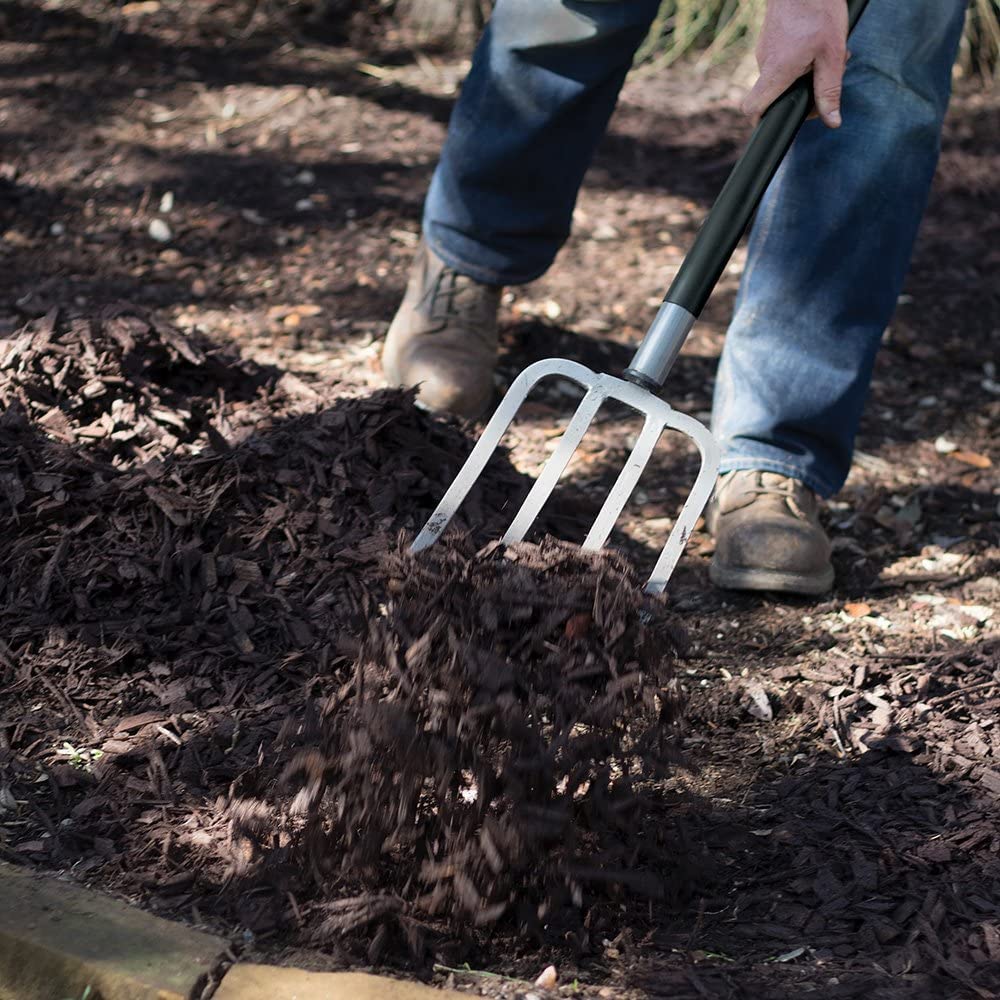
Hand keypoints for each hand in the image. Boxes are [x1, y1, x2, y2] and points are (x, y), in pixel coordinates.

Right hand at [742, 0, 849, 128]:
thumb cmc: (818, 10)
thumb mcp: (832, 54)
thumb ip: (829, 90)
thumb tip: (832, 121)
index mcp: (776, 72)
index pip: (753, 108)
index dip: (762, 120)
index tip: (781, 119)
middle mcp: (764, 64)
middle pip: (774, 94)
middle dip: (800, 93)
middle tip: (826, 78)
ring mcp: (763, 51)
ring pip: (781, 76)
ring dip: (803, 74)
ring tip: (825, 55)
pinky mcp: (769, 40)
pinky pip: (780, 60)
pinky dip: (798, 60)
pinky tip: (815, 44)